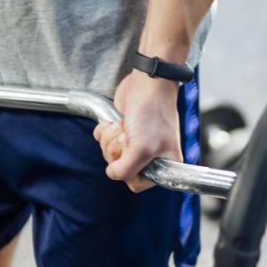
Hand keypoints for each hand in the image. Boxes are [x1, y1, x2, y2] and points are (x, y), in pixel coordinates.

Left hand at [94, 70, 181, 192]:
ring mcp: (135, 142)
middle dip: (117, 150)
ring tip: (125, 126)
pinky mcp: (122, 130)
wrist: (147, 82)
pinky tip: (116, 121)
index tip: (133, 155)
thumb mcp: (141, 149)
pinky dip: (104, 130)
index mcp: (164, 165)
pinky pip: (102, 139)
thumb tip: (112, 173)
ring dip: (110, 138)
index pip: (137, 183)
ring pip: (108, 153)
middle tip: (129, 136)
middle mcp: (151, 155)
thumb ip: (126, 171)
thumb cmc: (152, 112)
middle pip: (119, 167)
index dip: (128, 171)